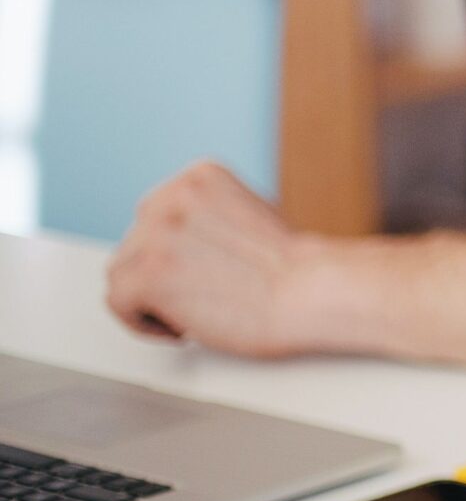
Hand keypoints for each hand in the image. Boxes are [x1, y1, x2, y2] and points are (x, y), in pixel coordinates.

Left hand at [106, 163, 321, 358]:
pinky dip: (143, 323)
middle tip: (200, 294)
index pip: (155, 214)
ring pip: (121, 273)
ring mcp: (155, 234)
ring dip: (152, 299)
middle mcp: (171, 197)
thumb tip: (178, 246)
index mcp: (199, 175)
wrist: (312, 292)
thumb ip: (207, 219)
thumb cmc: (294, 270)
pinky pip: (117, 302)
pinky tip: (182, 325)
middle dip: (163, 273)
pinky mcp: (147, 275)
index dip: (175, 251)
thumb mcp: (249, 215)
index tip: (200, 272)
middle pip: (133, 243)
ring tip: (193, 311)